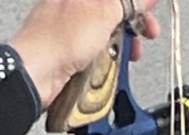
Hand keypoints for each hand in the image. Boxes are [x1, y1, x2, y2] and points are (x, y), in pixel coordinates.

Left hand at [9, 0, 161, 107]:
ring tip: (131, 53)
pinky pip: (99, 48)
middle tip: (148, 31)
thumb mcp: (104, 12)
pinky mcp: (71, 48)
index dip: (138, 2)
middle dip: (135, 21)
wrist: (37, 72)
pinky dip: (110, 55)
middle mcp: (74, 3)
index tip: (151, 9)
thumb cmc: (58, 39)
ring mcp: (71, 26)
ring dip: (125, 41)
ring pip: (108, 29)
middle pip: (114, 8)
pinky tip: (113, 62)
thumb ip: (129, 2)